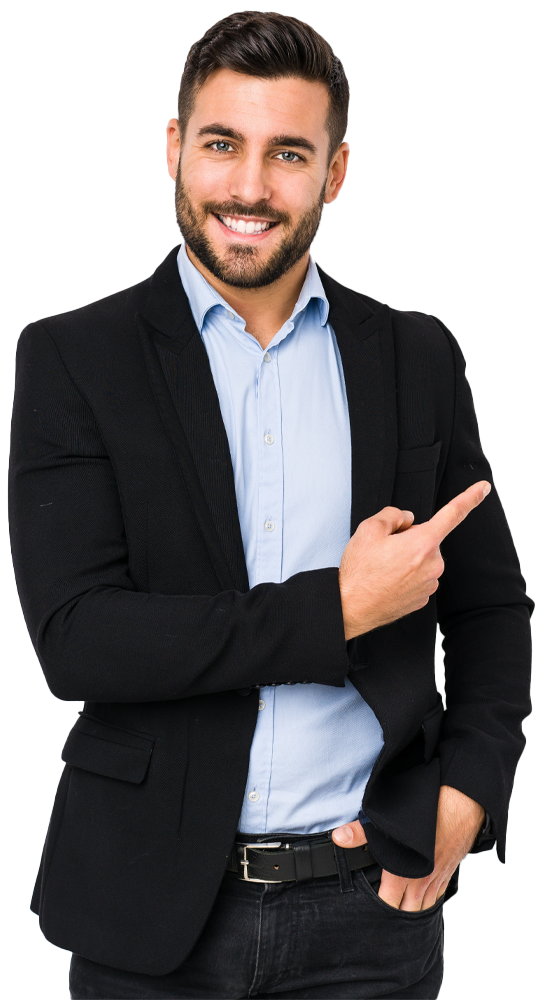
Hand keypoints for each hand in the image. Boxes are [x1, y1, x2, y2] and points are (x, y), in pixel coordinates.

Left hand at [332, 785, 485, 910]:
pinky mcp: (449, 870)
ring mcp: (438, 877)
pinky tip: (424, 898)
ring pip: (425, 906)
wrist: (461, 804)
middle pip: (408, 912)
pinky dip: (430, 900)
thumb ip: (361, 832)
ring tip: (402, 915)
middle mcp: (423, 881)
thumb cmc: (429, 812)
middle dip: (397, 917)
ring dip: (414, 911)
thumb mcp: (389, 821)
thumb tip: (339, 837)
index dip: (379, 911)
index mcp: (405, 873)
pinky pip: (439, 894)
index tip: (370, 914)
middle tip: (385, 920)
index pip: (389, 904)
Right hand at [338, 481, 491, 639]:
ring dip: (406, 559)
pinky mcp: (422, 599)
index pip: (453, 514)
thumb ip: (394, 515)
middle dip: (409, 539)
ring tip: (382, 569)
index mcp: (423, 543)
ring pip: (422, 559)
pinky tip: (386, 581)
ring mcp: (429, 584)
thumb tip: (407, 519)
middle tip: (384, 550)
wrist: (350, 608)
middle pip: (426, 539)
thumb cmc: (359, 572)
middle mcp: (433, 565)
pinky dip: (405, 576)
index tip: (483, 487)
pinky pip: (418, 578)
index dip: (470, 497)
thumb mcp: (369, 529)